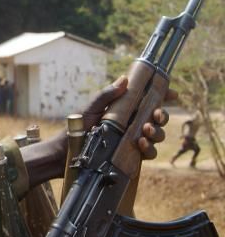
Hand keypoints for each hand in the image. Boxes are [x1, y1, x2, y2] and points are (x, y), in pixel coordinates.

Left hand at [21, 76, 174, 186]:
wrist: (64, 155)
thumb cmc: (76, 129)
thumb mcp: (90, 110)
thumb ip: (106, 96)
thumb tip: (124, 79)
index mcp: (123, 110)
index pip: (147, 101)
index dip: (162, 96)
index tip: (172, 94)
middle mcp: (129, 124)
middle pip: (156, 118)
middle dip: (162, 116)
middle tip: (156, 116)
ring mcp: (131, 141)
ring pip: (156, 135)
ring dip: (157, 132)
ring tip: (146, 131)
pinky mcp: (129, 157)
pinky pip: (148, 153)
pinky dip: (150, 149)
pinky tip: (141, 145)